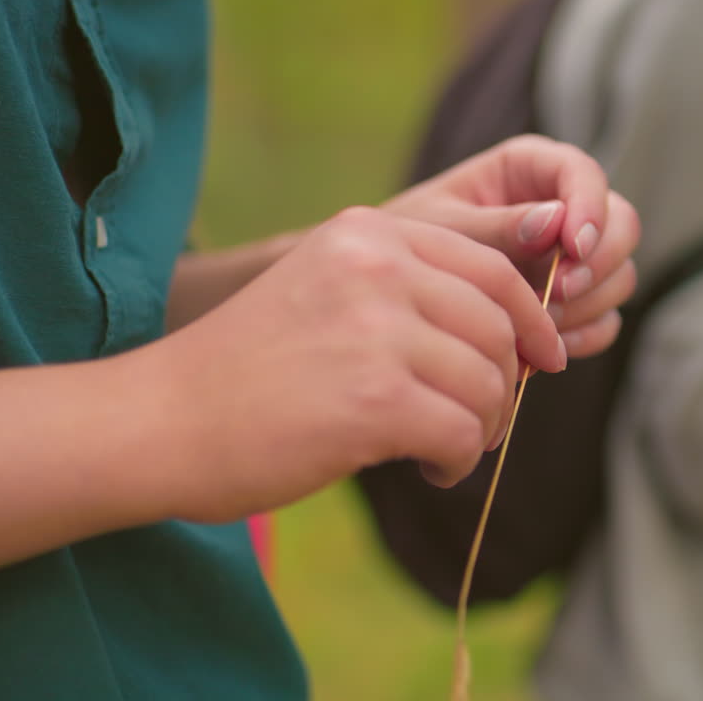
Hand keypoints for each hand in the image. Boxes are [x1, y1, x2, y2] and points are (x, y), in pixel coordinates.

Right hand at [147, 206, 566, 520]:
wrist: (160, 420)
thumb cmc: (244, 371)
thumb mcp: (325, 292)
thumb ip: (405, 291)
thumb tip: (510, 335)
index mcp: (366, 233)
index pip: (490, 265)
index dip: (530, 317)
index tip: (542, 358)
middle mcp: (377, 267)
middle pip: (499, 325)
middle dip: (505, 382)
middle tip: (480, 422)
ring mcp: (376, 331)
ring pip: (489, 383)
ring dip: (483, 427)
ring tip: (446, 450)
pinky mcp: (375, 400)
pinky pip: (465, 432)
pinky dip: (461, 460)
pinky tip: (432, 469)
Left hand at [383, 134, 640, 357]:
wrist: (396, 296)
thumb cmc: (410, 245)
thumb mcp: (441, 229)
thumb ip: (496, 227)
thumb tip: (556, 223)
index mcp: (529, 170)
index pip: (585, 173)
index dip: (591, 207)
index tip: (574, 247)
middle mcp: (562, 208)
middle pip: (623, 224)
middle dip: (599, 263)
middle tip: (557, 293)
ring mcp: (573, 260)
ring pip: (620, 276)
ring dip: (588, 305)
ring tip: (535, 324)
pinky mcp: (575, 304)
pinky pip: (605, 321)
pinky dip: (582, 337)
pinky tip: (543, 349)